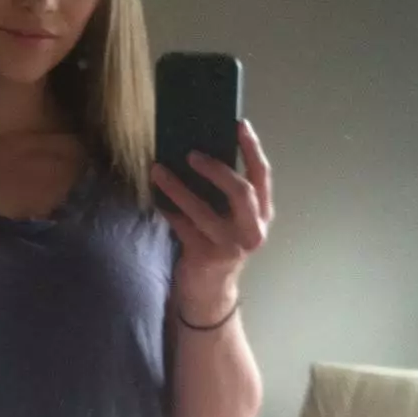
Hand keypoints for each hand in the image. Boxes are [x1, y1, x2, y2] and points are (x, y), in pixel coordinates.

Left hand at [151, 119, 273, 314]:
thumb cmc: (218, 245)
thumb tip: (200, 150)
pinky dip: (167, 211)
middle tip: (192, 153)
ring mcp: (230, 246)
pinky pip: (182, 226)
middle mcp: (252, 231)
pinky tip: (155, 198)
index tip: (239, 124)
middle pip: (240, 192)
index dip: (252, 149)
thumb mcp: (231, 220)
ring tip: (158, 170)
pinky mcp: (206, 257)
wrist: (209, 292)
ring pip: (203, 210)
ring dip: (178, 188)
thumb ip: (226, 194)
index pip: (262, 176)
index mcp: (262, 215)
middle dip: (216, 169)